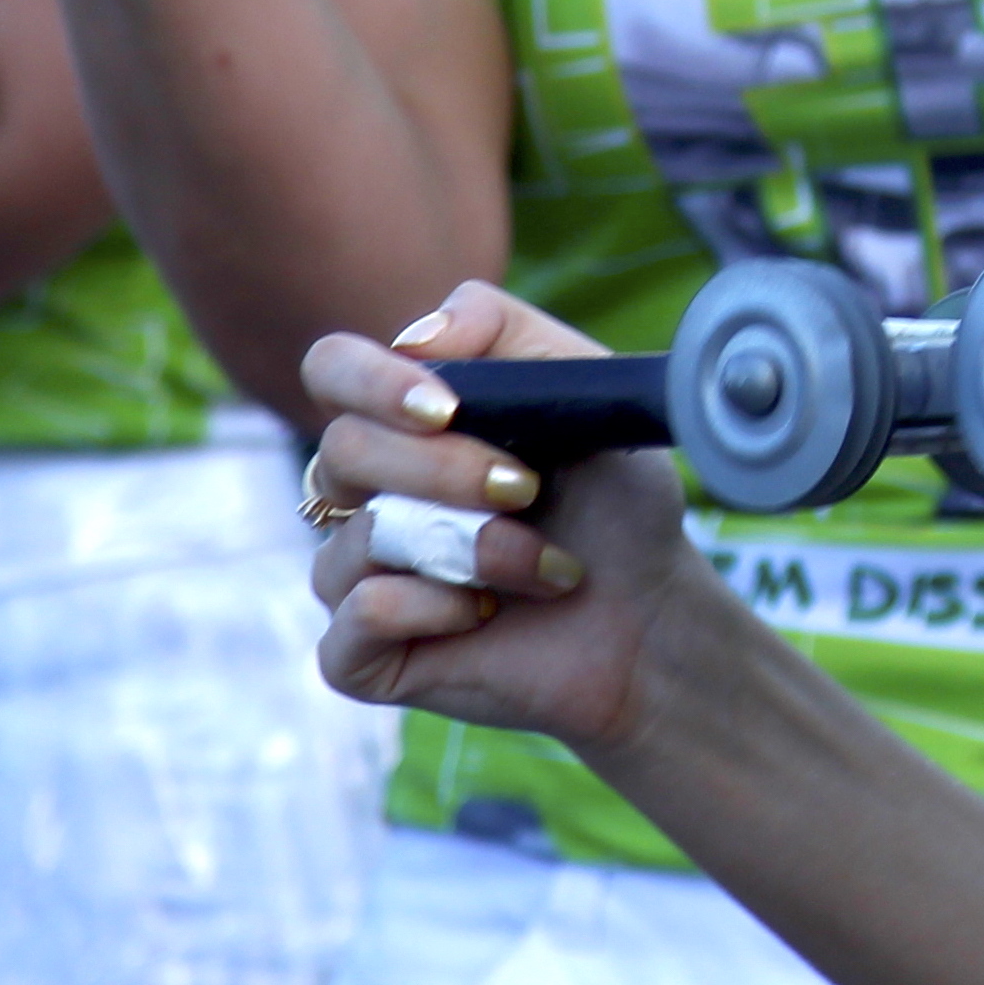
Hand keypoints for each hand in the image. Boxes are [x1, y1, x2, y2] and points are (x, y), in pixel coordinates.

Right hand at [303, 281, 714, 750]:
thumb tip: (415, 337)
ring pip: (360, 537)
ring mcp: (353, 573)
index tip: (447, 409)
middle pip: (344, 450)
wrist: (649, 617)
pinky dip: (437, 609)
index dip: (373, 382)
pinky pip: (360, 614)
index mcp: (404, 423)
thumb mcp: (584, 391)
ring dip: (475, 548)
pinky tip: (486, 614)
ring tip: (545, 565)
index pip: (334, 370)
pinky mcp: (359, 653)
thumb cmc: (615, 504)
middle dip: (449, 470)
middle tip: (527, 489)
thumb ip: (506, 331)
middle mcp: (362, 493)